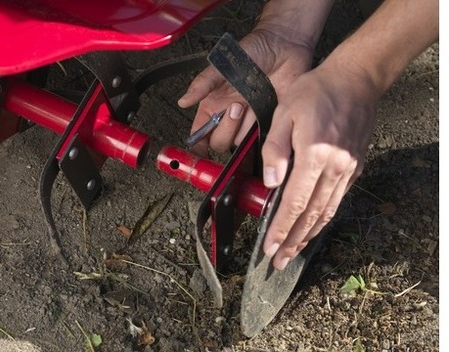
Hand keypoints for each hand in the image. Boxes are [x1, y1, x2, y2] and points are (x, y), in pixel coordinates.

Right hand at [178, 24, 313, 156]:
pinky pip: (263, 138)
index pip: (201, 135)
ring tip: (251, 104)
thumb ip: (203, 84)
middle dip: (226, 129)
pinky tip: (264, 112)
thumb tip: (183, 101)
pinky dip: (263, 132)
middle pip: (220, 143)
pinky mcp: (269, 121)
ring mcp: (249, 121)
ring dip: (244, 127)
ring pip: (240, 142)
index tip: (199, 150)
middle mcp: (229, 117)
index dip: (198, 147)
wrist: (285, 44)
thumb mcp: (223, 65)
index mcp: (214, 105)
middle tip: (236, 106)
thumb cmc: (253, 50)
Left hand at [262, 58, 378, 269]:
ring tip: (294, 253)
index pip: (294, 202)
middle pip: (311, 215)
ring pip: (327, 212)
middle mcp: (335, 167)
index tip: (269, 248)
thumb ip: (275, 149)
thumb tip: (270, 182)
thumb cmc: (316, 92)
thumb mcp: (285, 112)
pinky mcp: (354, 167)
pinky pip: (337, 200)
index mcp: (315, 154)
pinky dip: (323, 218)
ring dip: (309, 236)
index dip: (280, 228)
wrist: (355, 80)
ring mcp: (348, 169)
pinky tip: (313, 227)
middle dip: (293, 242)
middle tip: (279, 262)